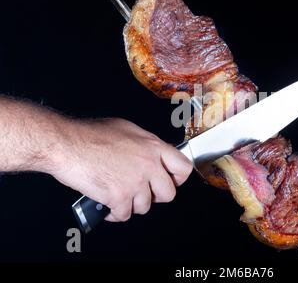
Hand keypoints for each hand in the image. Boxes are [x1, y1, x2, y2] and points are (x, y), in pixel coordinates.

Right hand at [49, 118, 192, 221]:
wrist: (67, 144)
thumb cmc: (90, 134)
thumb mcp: (127, 129)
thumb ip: (145, 144)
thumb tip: (152, 154)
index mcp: (153, 146)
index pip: (183, 167)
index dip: (178, 178)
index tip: (170, 181)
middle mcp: (149, 165)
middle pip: (169, 194)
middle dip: (155, 196)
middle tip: (143, 191)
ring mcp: (135, 182)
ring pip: (145, 207)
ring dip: (131, 204)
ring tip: (119, 193)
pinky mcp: (119, 197)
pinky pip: (124, 215)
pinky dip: (115, 213)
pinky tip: (107, 203)